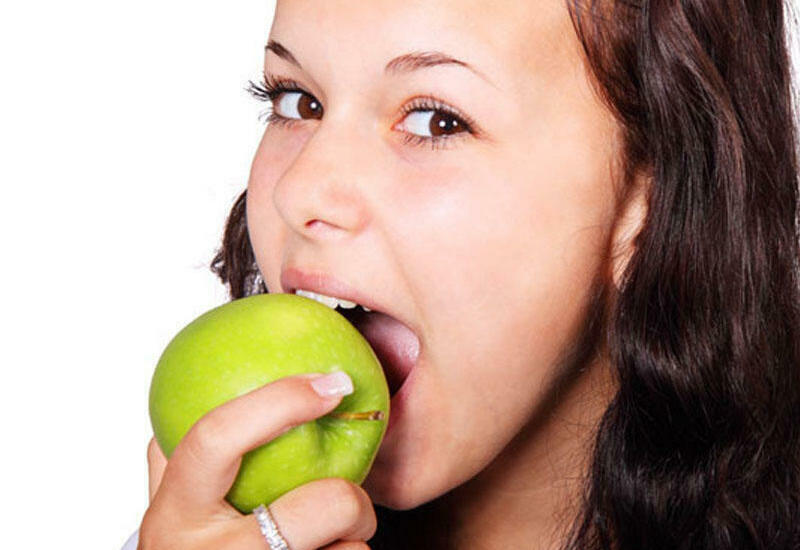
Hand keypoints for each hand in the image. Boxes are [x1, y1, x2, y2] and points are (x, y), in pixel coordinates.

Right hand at [140, 373, 376, 549]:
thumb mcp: (168, 517)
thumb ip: (176, 463)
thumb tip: (187, 397)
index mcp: (173, 518)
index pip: (216, 437)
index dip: (280, 400)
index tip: (331, 383)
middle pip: (324, 503)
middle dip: (353, 499)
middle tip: (349, 503)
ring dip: (353, 546)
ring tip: (331, 547)